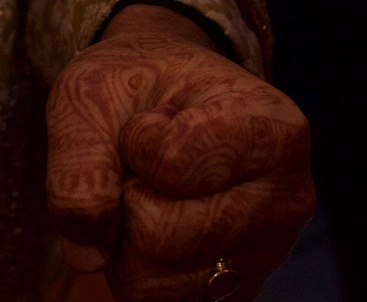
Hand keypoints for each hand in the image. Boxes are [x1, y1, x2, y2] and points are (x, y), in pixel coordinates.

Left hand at [46, 2, 313, 299]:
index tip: (153, 119)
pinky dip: (135, 268)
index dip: (135, 140)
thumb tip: (90, 255)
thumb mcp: (91, 90)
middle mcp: (287, 201)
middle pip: (160, 236)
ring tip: (154, 192)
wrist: (166, 94)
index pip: (170, 164)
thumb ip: (79, 158)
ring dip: (126, 240)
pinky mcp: (237, 292)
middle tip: (148, 162)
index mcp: (274, 132)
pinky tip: (160, 222)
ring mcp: (267, 256)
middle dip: (126, 197)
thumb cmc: (136, 84)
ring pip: (154, 283)